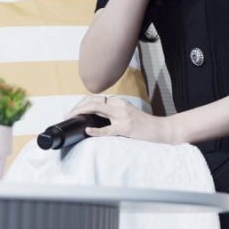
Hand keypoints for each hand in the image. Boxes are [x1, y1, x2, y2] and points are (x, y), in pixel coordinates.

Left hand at [61, 95, 179, 143]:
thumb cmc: (144, 126)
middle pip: (93, 101)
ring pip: (97, 109)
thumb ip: (114, 115)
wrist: (162, 129)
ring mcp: (123, 116)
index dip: (82, 103)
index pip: (96, 98)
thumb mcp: (128, 115)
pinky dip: (95, 130)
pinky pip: (107, 129)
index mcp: (119, 103)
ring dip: (82, 112)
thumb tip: (95, 120)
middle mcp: (120, 106)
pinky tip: (87, 131)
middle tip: (67, 114)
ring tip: (71, 117)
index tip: (72, 110)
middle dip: (77, 107)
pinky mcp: (126, 128)